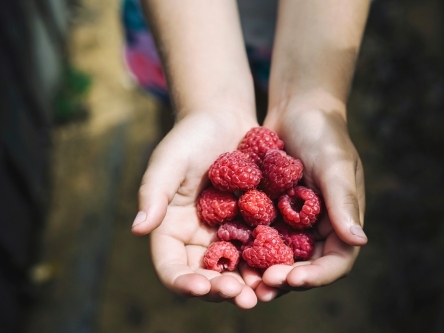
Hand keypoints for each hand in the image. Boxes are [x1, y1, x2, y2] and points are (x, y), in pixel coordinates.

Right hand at [131, 110, 260, 308]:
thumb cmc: (190, 136)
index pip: (171, 266)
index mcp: (172, 229)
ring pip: (236, 270)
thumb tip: (138, 229)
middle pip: (206, 275)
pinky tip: (284, 267)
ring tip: (265, 291)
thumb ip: (153, 193)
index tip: (201, 286)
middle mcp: (198, 238)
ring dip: (249, 284)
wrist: (224, 118)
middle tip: (242, 297)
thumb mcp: (168, 161)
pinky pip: (260, 249)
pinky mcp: (251, 225)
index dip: (183, 281)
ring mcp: (226, 234)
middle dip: (222, 290)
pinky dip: (269, 262)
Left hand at [260, 106, 366, 298]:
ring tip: (245, 282)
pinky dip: (250, 248)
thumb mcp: (335, 164)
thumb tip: (358, 241)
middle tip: (262, 287)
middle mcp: (319, 227)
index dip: (317, 275)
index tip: (293, 278)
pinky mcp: (272, 212)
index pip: (336, 260)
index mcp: (342, 221)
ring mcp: (294, 221)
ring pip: (281, 257)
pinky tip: (230, 255)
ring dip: (265, 271)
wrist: (297, 109)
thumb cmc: (323, 132)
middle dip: (286, 279)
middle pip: (306, 266)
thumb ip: (344, 201)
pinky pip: (262, 236)